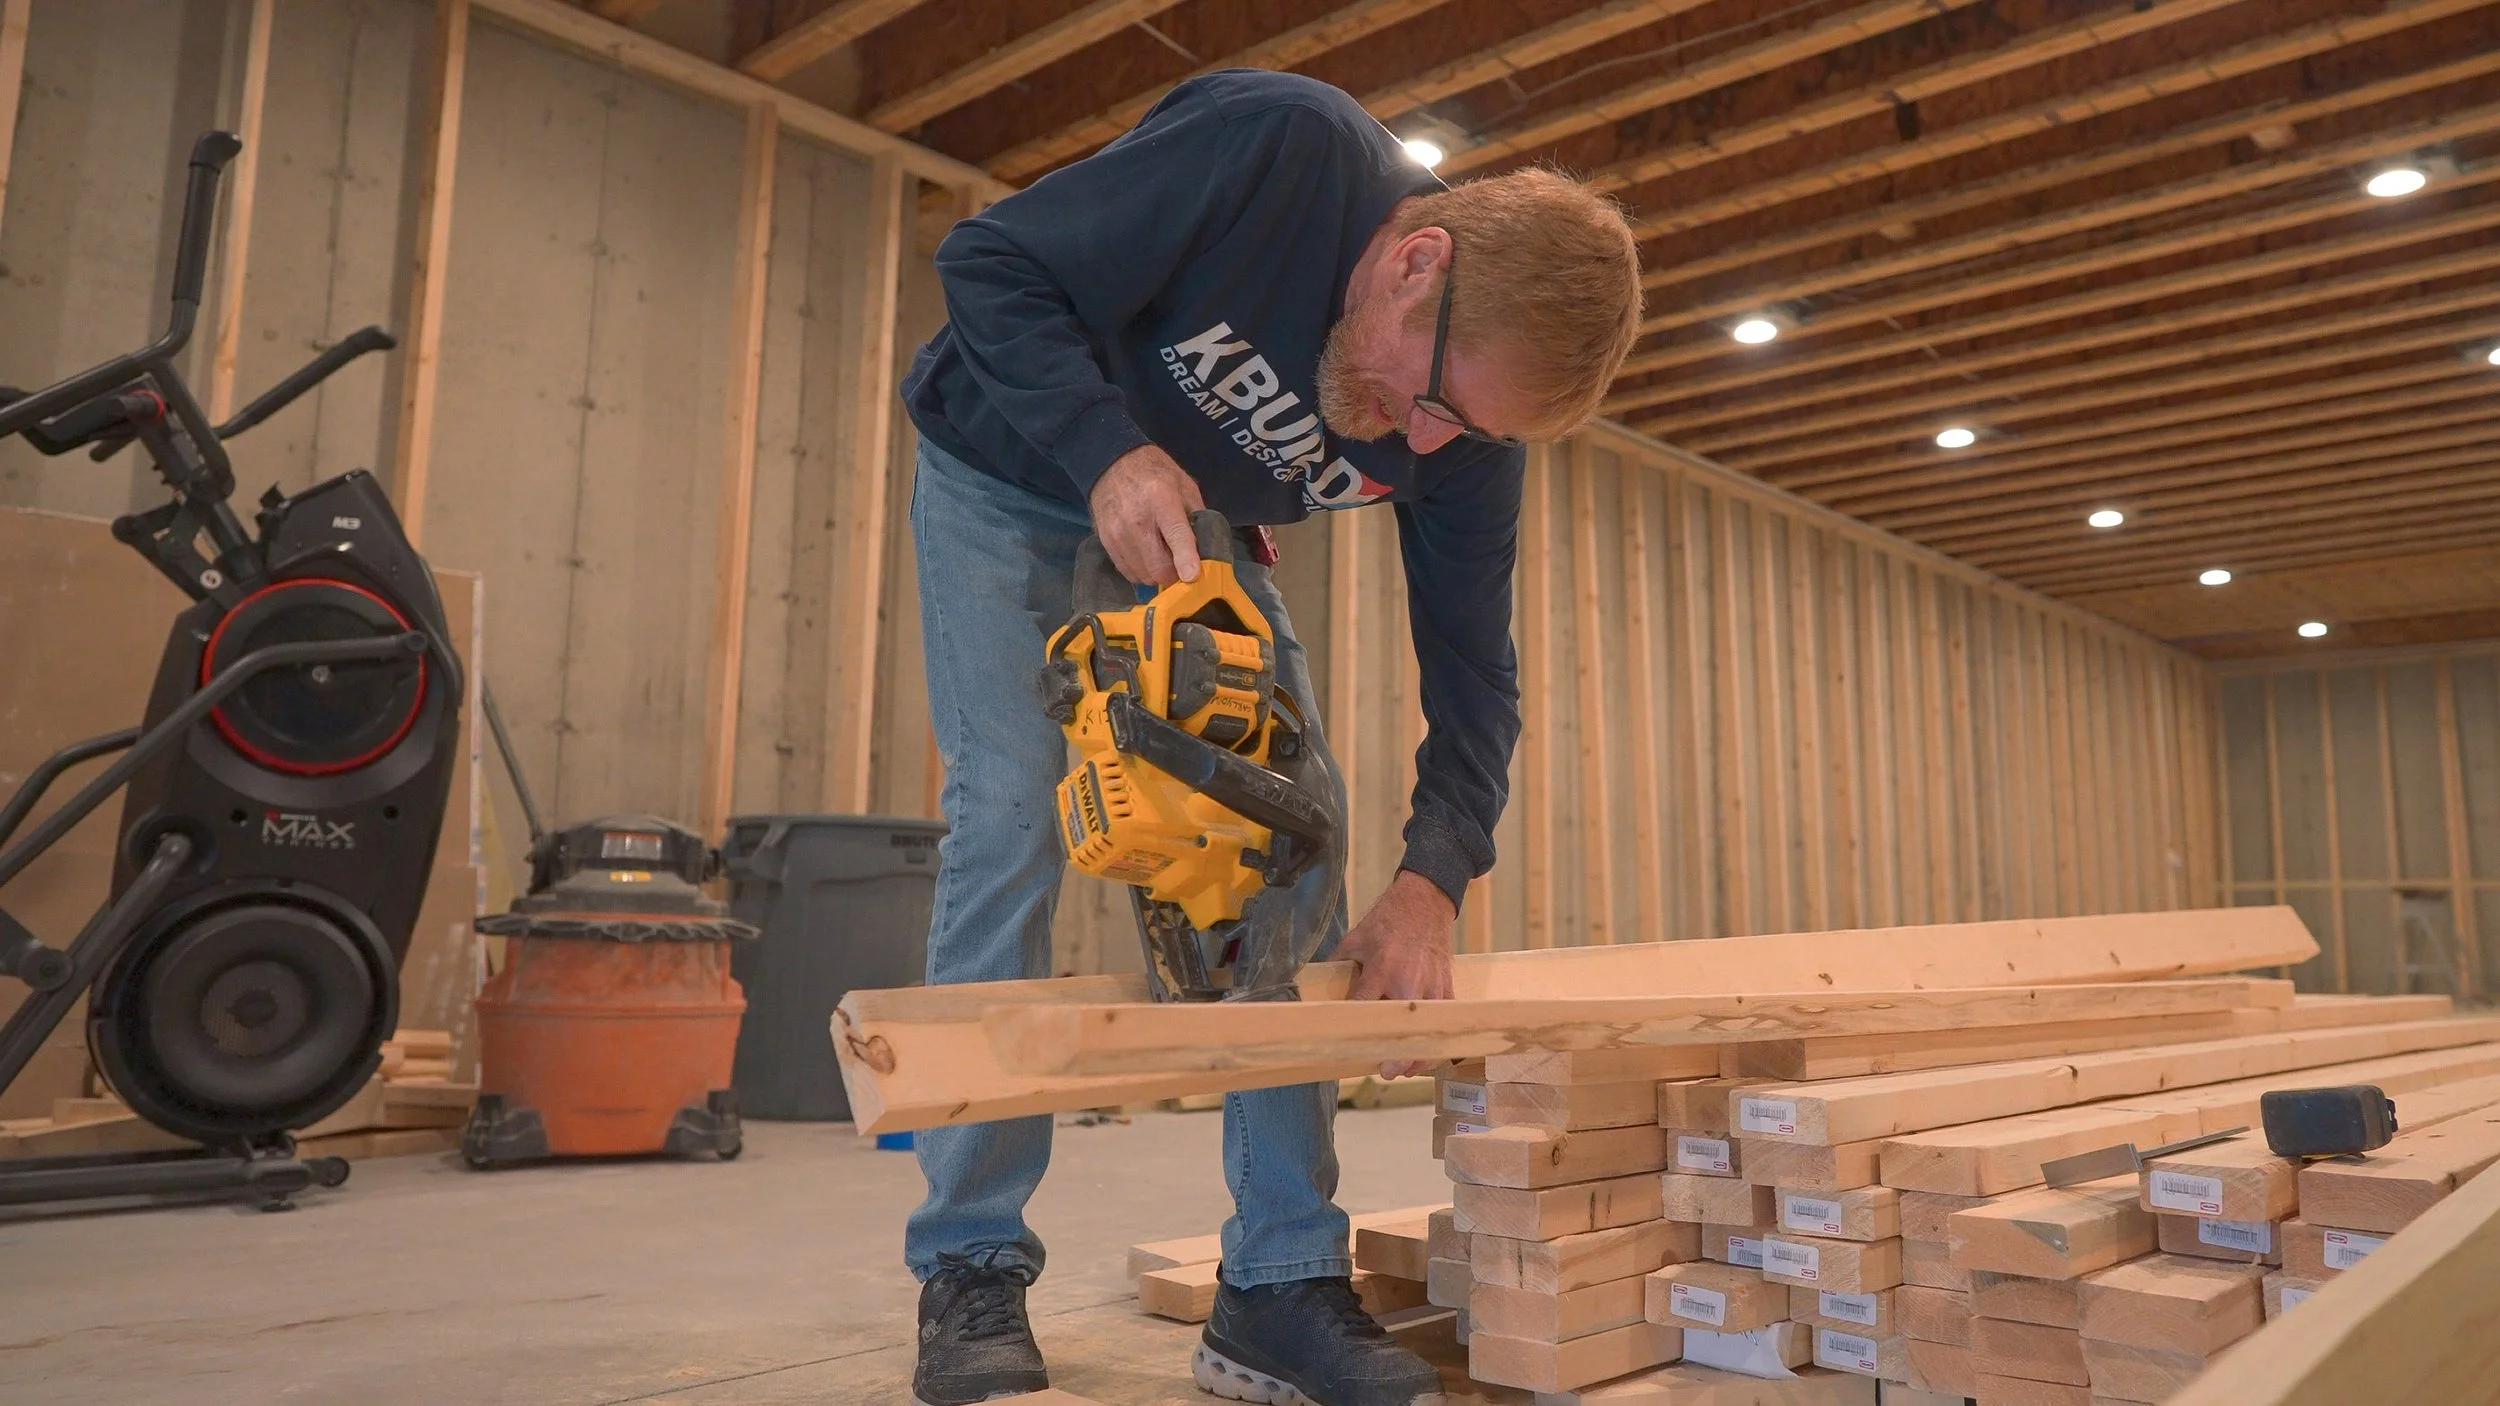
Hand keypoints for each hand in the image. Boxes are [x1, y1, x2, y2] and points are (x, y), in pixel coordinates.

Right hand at [1088, 445, 1205, 585]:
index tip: (1192, 576)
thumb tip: (1207, 550)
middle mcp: (1137, 519)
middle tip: (1181, 565)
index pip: (1175, 534)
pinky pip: (1128, 572)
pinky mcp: (1106, 542)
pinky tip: (1146, 556)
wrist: (1112, 464)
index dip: (1185, 559)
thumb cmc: (1155, 474)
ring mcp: (1118, 533)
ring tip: (1162, 556)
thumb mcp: (1184, 486)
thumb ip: (1197, 517)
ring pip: (1144, 574)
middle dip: (1175, 574)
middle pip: (1158, 567)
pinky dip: (1142, 571)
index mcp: (1162, 499)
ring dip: (1158, 573)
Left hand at [1338, 870, 1458, 1078]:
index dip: (1355, 1030)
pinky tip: (1425, 1052)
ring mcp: (1431, 986)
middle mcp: (1408, 982)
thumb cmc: (1388, 920)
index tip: (1348, 1047)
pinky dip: (1435, 1038)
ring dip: (1418, 1053)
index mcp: (1381, 969)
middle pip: (1402, 1027)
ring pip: (1427, 1030)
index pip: (1364, 1007)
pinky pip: (1443, 1021)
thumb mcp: (1356, 937)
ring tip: (1404, 1068)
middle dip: (1395, 1052)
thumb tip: (1319, 983)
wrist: (1425, 902)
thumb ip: (1339, 963)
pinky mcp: (1446, 987)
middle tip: (1385, 1070)